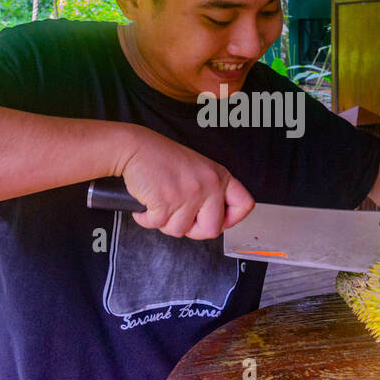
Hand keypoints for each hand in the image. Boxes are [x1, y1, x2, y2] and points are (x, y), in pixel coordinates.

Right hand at [117, 127, 254, 238]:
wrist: (135, 147)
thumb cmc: (162, 158)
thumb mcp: (199, 170)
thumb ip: (211, 192)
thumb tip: (215, 222)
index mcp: (219, 177)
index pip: (245, 205)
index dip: (231, 219)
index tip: (217, 219)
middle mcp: (208, 185)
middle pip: (212, 230)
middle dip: (193, 230)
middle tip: (180, 217)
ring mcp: (188, 195)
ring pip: (180, 231)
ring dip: (165, 223)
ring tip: (160, 203)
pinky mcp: (166, 203)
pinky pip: (157, 226)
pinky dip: (146, 219)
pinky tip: (147, 205)